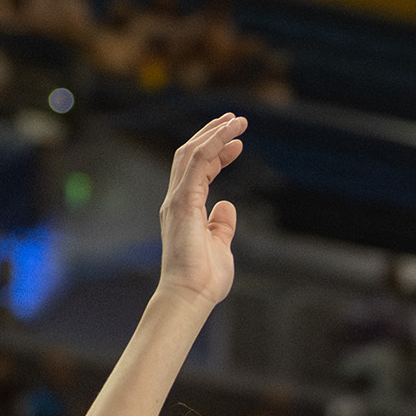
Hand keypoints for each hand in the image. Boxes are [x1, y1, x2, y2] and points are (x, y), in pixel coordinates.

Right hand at [157, 112, 246, 305]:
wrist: (190, 295)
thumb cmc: (204, 278)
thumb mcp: (220, 246)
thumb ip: (221, 225)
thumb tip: (227, 206)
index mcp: (185, 209)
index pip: (200, 171)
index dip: (218, 154)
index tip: (238, 145)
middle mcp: (177, 199)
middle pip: (191, 155)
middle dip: (212, 134)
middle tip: (235, 120)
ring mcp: (177, 199)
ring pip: (192, 153)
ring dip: (215, 133)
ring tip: (236, 120)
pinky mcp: (182, 202)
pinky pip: (197, 162)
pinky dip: (213, 144)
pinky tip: (230, 134)